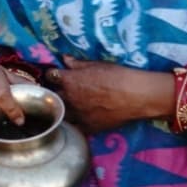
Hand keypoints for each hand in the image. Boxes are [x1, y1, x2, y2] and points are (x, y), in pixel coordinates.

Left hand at [50, 57, 171, 135]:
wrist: (135, 96)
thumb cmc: (116, 76)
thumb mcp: (95, 64)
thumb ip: (77, 63)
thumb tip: (64, 59)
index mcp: (68, 80)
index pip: (50, 75)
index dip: (53, 74)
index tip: (56, 75)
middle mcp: (68, 98)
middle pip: (53, 95)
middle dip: (56, 91)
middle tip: (63, 89)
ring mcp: (77, 114)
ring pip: (61, 113)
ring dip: (63, 108)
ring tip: (71, 105)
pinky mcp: (88, 127)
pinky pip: (76, 127)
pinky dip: (76, 123)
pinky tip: (81, 118)